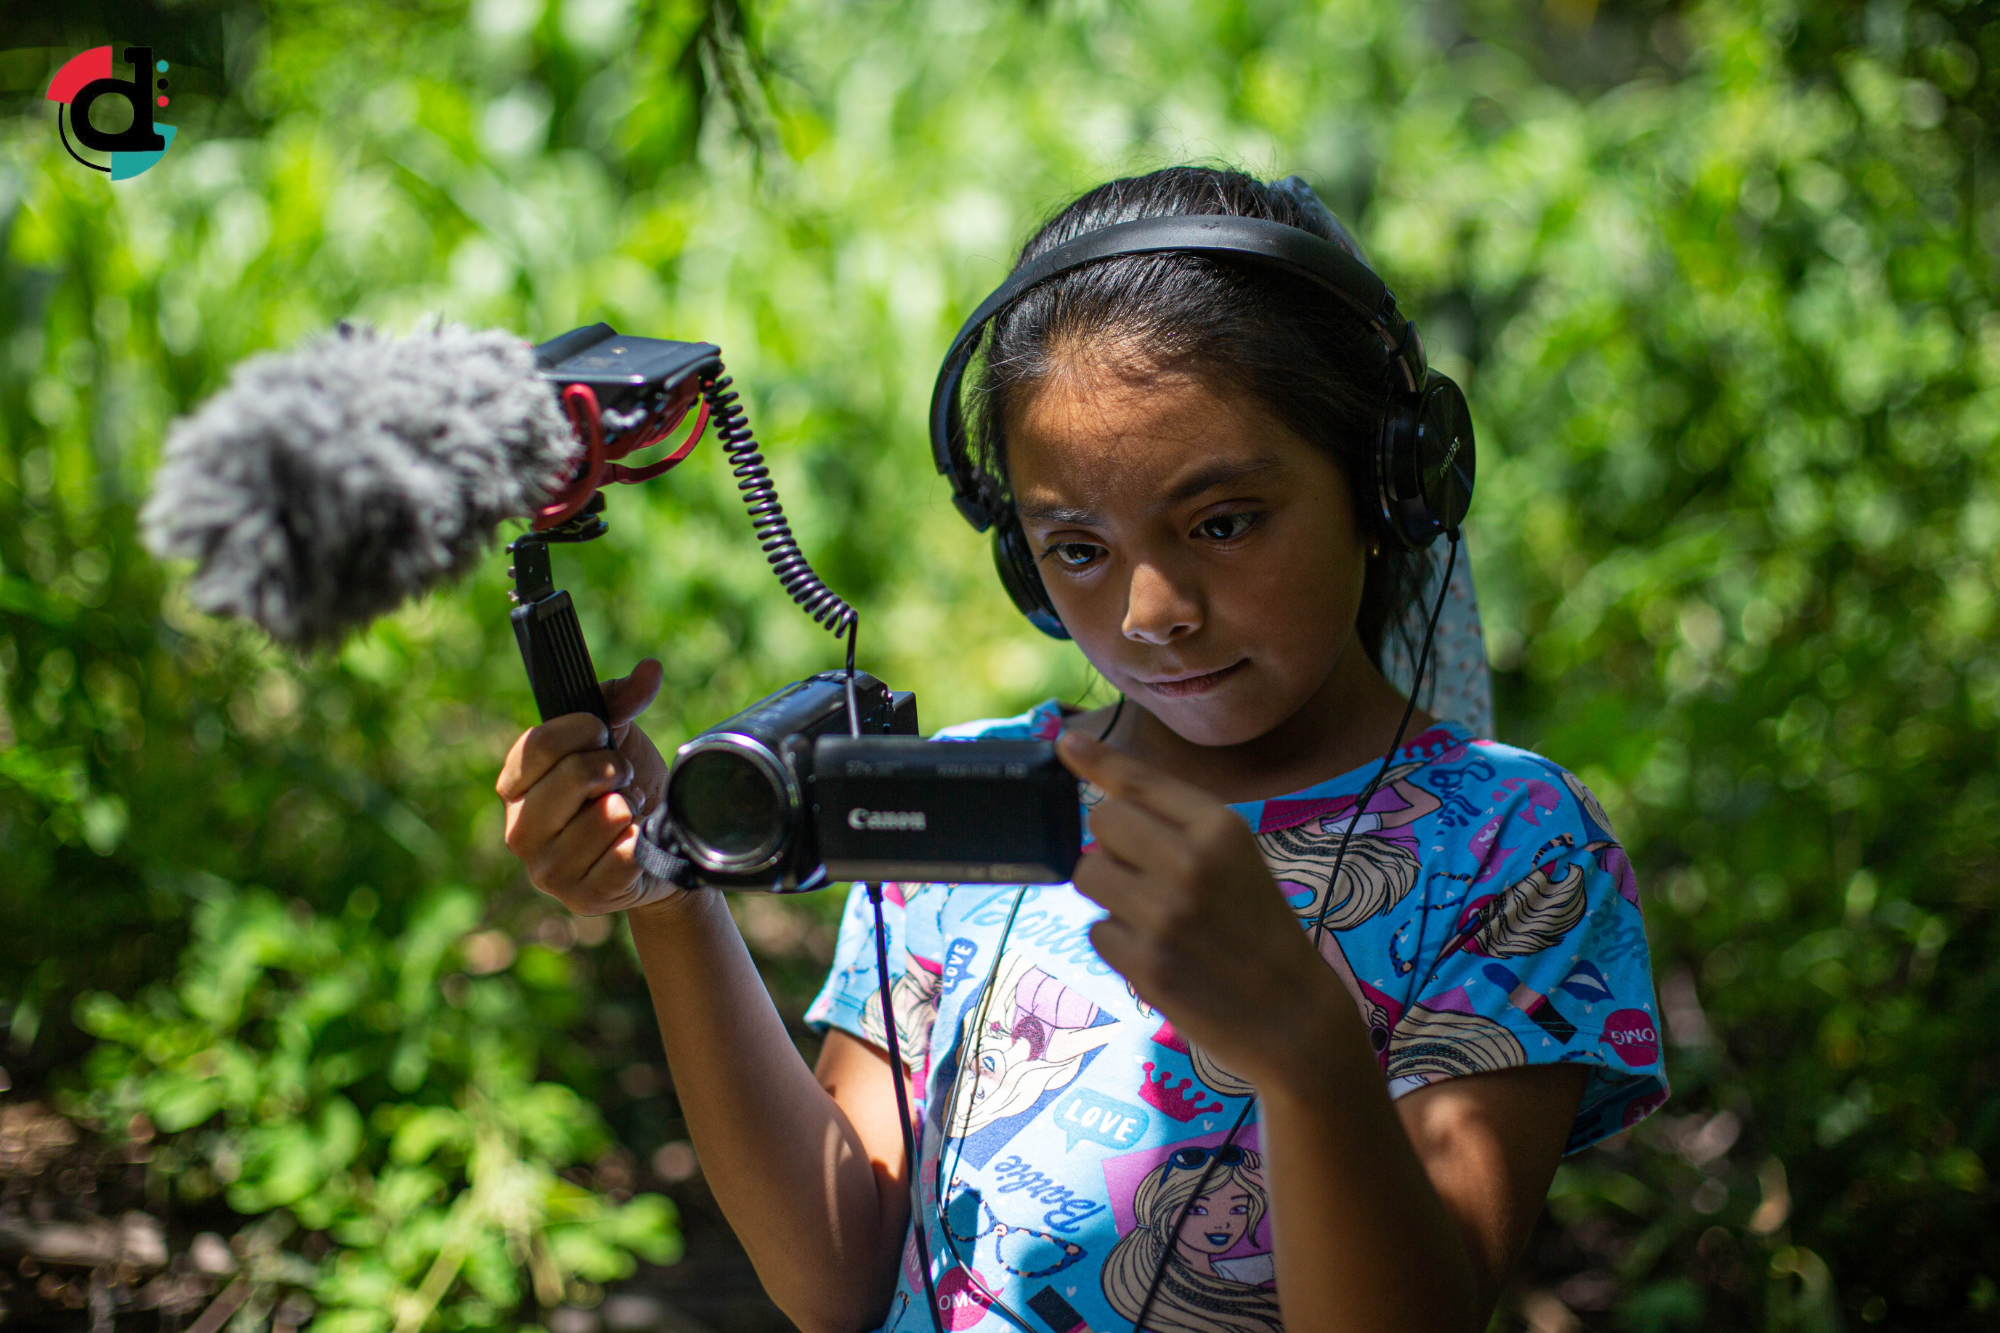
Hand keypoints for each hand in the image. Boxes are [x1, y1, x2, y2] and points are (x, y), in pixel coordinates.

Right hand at [498, 659, 677, 915]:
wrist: (660, 849)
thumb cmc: (627, 788)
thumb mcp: (618, 738)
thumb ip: (619, 701)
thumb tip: (649, 670)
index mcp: (515, 786)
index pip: (538, 744)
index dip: (582, 731)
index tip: (604, 735)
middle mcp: (518, 830)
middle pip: (571, 776)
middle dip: (612, 769)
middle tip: (622, 777)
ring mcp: (546, 870)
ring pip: (604, 816)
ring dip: (629, 807)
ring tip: (627, 813)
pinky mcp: (581, 898)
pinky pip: (623, 854)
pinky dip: (640, 841)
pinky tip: (634, 843)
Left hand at [1057, 729, 1352, 1092]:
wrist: (1294, 1017)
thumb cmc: (1260, 929)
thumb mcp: (1240, 858)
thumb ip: (1179, 824)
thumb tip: (1104, 795)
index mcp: (1221, 827)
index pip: (1139, 782)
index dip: (1096, 759)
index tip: (1065, 740)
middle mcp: (1191, 862)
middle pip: (1101, 822)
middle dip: (1112, 844)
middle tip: (1145, 874)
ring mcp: (1165, 915)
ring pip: (1087, 874)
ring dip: (1108, 892)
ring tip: (1152, 915)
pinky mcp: (1145, 963)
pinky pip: (1096, 930)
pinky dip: (1117, 941)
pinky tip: (1158, 953)